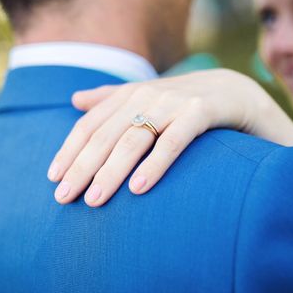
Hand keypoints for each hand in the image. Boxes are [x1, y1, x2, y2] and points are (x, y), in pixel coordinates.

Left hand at [47, 69, 292, 206]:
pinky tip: (139, 188)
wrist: (239, 92)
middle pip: (106, 134)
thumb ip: (111, 99)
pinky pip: (175, 140)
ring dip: (111, 171)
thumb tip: (75, 100)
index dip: (70, 151)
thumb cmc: (184, 104)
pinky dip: (155, 163)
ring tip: (95, 200)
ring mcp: (175, 102)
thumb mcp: (146, 99)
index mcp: (130, 95)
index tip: (53, 178)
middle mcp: (148, 95)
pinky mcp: (202, 111)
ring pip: (134, 138)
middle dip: (83, 167)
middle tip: (64, 198)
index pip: (91, 125)